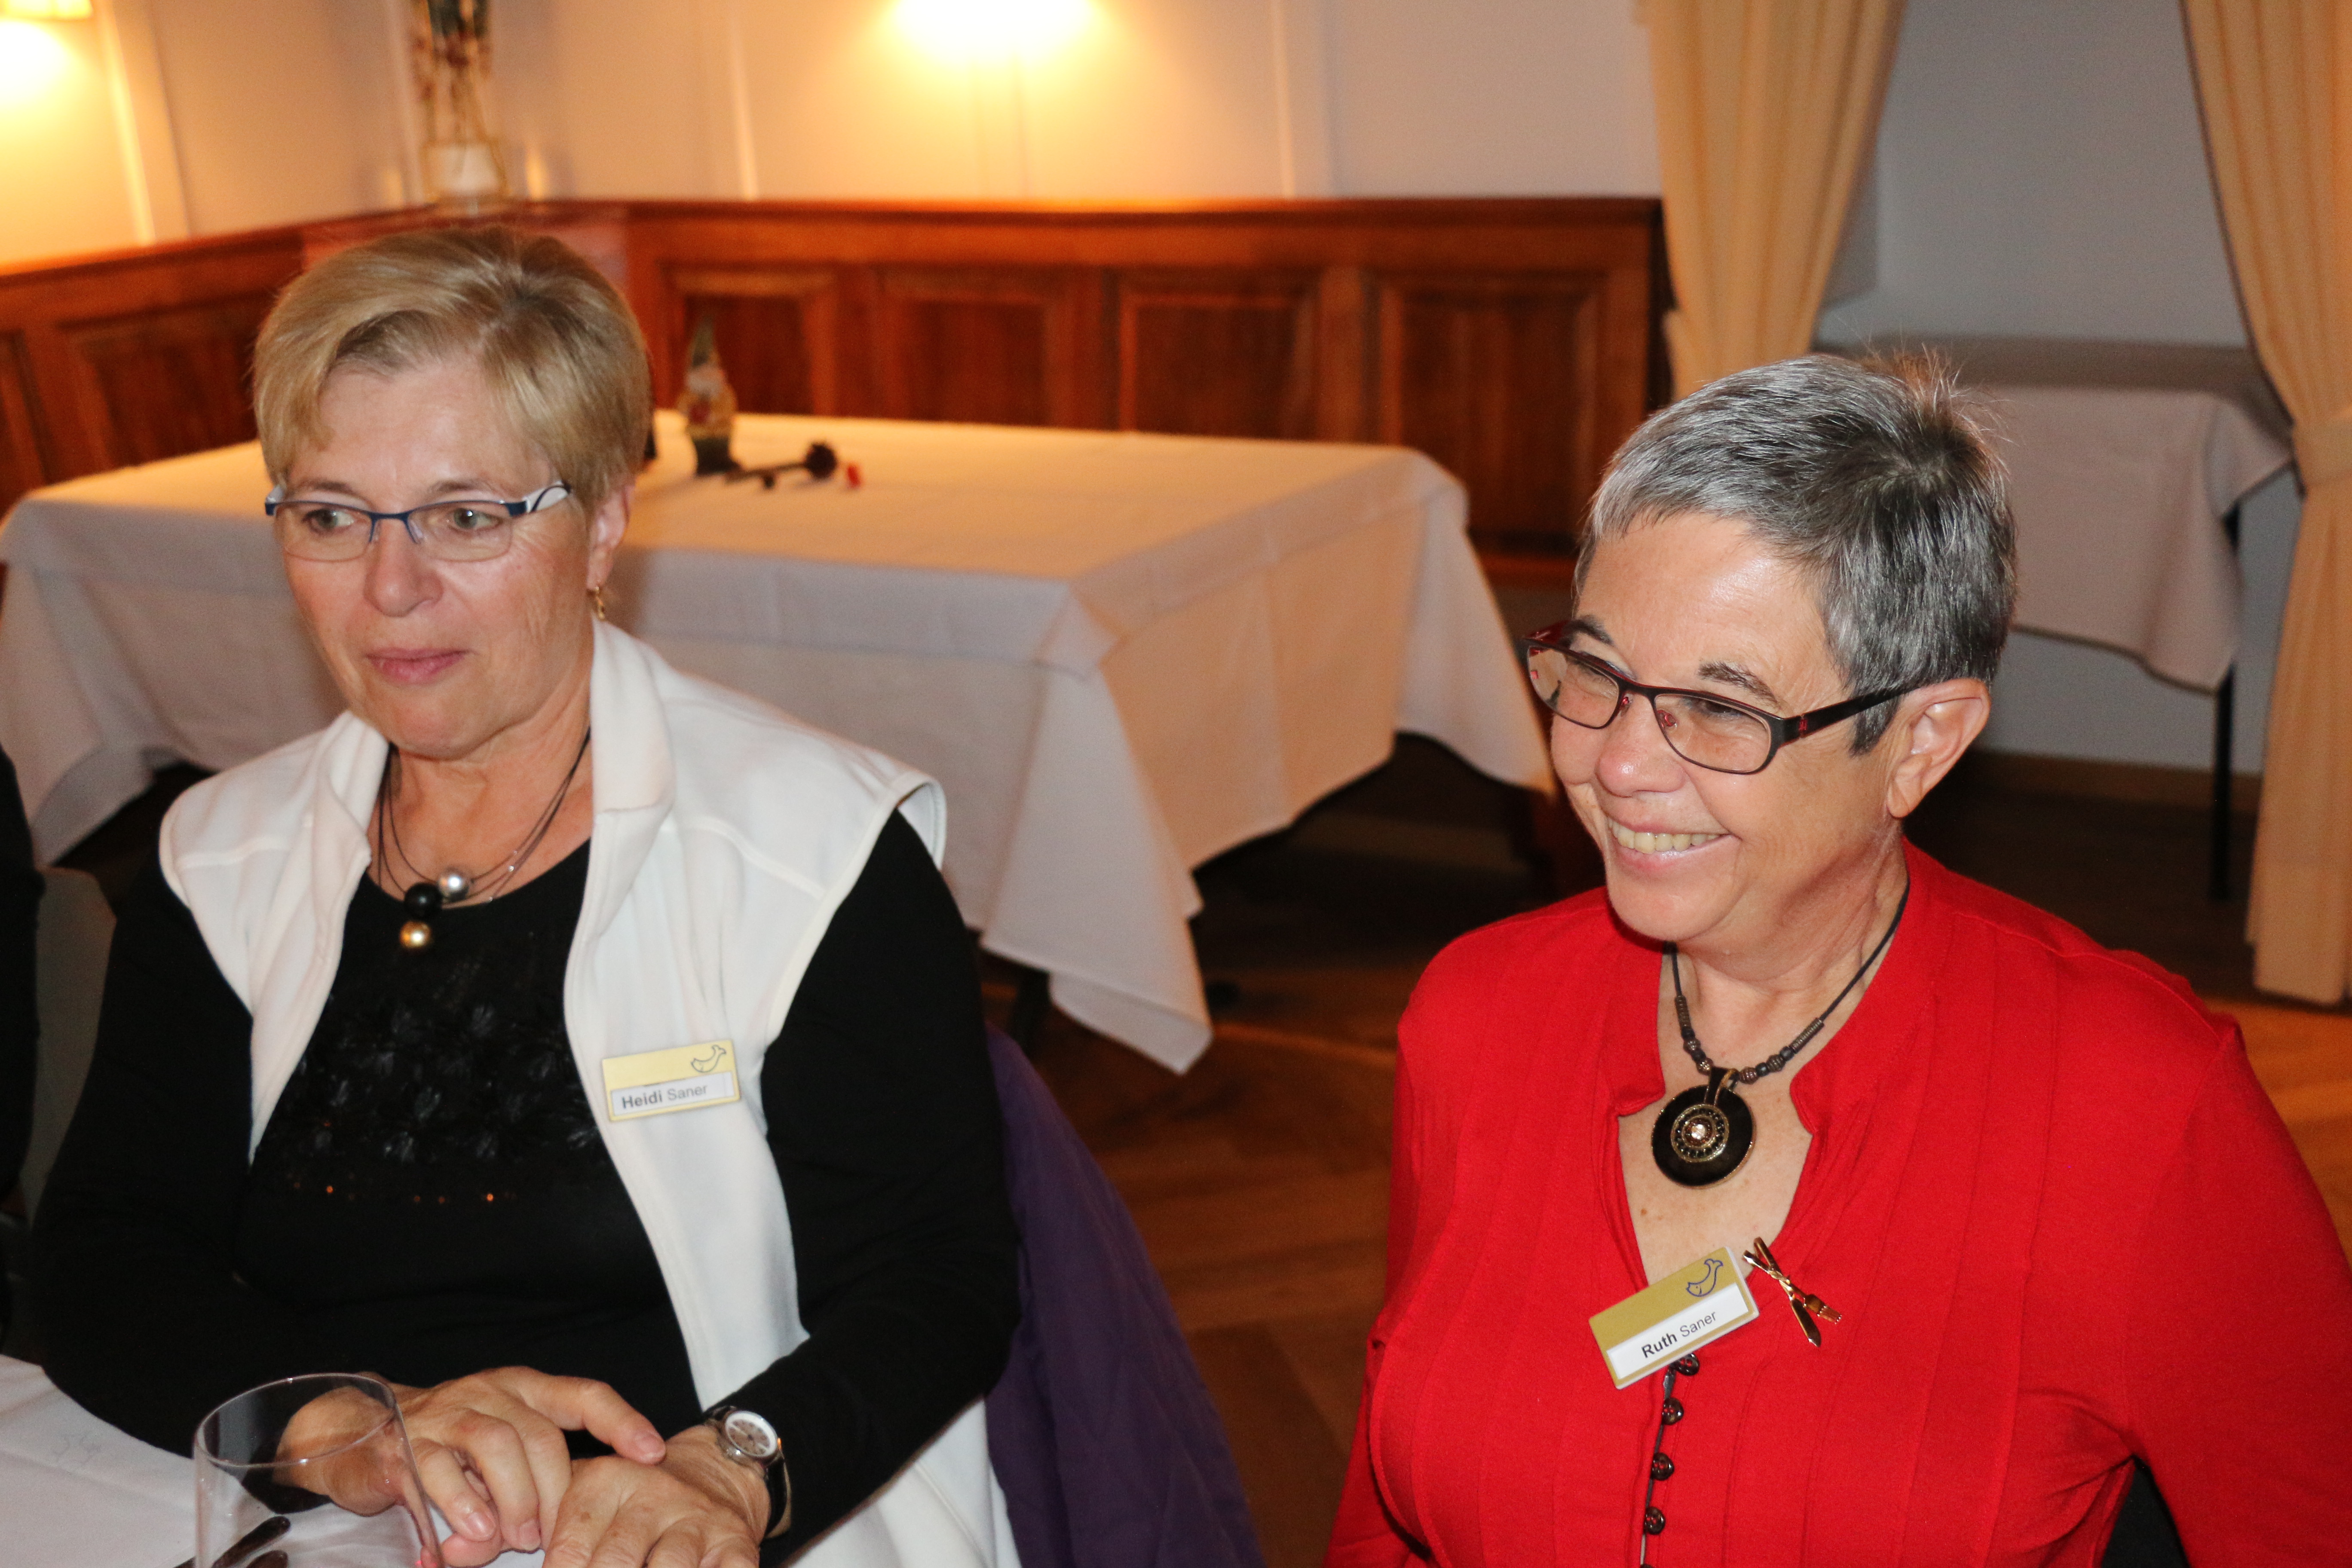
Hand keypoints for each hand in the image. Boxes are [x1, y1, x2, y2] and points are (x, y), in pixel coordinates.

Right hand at [282, 1367, 664, 1566]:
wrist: (357, 1437)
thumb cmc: (447, 1449)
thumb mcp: (498, 1458)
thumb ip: (531, 1483)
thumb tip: (557, 1531)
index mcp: (521, 1389)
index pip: (584, 1395)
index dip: (621, 1421)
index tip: (654, 1453)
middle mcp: (486, 1392)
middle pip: (539, 1435)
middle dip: (553, 1492)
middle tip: (549, 1537)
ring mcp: (443, 1415)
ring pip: (496, 1445)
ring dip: (513, 1500)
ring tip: (515, 1538)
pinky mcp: (403, 1446)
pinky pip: (439, 1472)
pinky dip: (461, 1507)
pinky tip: (472, 1537)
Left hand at [544, 1424, 768, 1567]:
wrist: (713, 1471)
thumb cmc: (633, 1499)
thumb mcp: (587, 1493)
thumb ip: (544, 1521)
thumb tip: (486, 1551)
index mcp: (606, 1481)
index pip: (571, 1549)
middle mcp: (653, 1494)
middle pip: (617, 1561)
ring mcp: (697, 1518)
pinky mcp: (735, 1539)